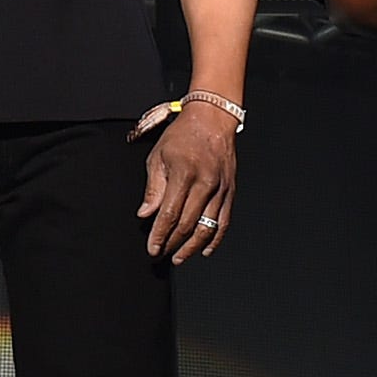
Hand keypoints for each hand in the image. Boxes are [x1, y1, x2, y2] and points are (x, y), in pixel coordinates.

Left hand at [134, 102, 236, 262]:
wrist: (213, 119)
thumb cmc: (183, 135)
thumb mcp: (158, 156)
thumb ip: (153, 188)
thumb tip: (145, 214)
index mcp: (183, 174)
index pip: (169, 213)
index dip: (160, 234)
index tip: (152, 248)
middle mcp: (204, 183)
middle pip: (187, 224)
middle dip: (172, 243)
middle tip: (162, 254)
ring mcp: (220, 189)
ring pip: (207, 227)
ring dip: (192, 246)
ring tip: (179, 257)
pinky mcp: (230, 191)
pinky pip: (224, 221)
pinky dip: (215, 239)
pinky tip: (204, 249)